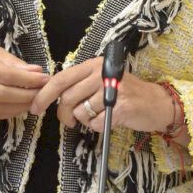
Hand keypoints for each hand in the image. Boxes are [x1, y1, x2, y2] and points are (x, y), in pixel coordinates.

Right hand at [0, 32, 49, 120]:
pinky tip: (17, 107)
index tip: (45, 79)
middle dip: (27, 96)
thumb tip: (36, 72)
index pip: (6, 75)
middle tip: (43, 93)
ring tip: (33, 101)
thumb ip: (11, 61)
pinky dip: (6, 113)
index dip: (28, 80)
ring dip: (19, 107)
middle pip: (2, 94)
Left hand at [29, 57, 174, 133]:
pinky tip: (109, 120)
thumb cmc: (127, 95)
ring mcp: (113, 88)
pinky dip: (98, 127)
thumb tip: (51, 98)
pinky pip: (95, 123)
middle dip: (63, 114)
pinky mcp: (121, 105)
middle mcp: (102, 73)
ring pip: (80, 112)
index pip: (61, 78)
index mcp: (94, 65)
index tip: (34, 107)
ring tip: (98, 116)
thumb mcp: (102, 82)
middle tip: (69, 121)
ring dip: (85, 121)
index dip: (44, 94)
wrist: (158, 104)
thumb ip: (80, 86)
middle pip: (67, 98)